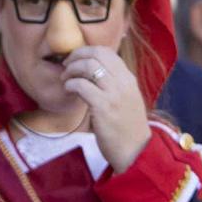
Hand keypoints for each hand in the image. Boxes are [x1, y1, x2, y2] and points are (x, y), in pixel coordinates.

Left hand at [61, 46, 149, 171]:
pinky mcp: (103, 107)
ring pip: (88, 66)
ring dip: (71, 70)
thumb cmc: (126, 127)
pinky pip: (82, 86)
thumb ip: (114, 83)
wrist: (135, 150)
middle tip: (66, 65)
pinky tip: (68, 91)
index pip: (107, 51)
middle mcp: (123, 82)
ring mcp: (114, 94)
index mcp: (128, 78)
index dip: (87, 51)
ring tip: (65, 79)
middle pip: (96, 54)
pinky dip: (71, 84)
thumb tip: (93, 69)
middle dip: (76, 56)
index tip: (76, 58)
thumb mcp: (126, 98)